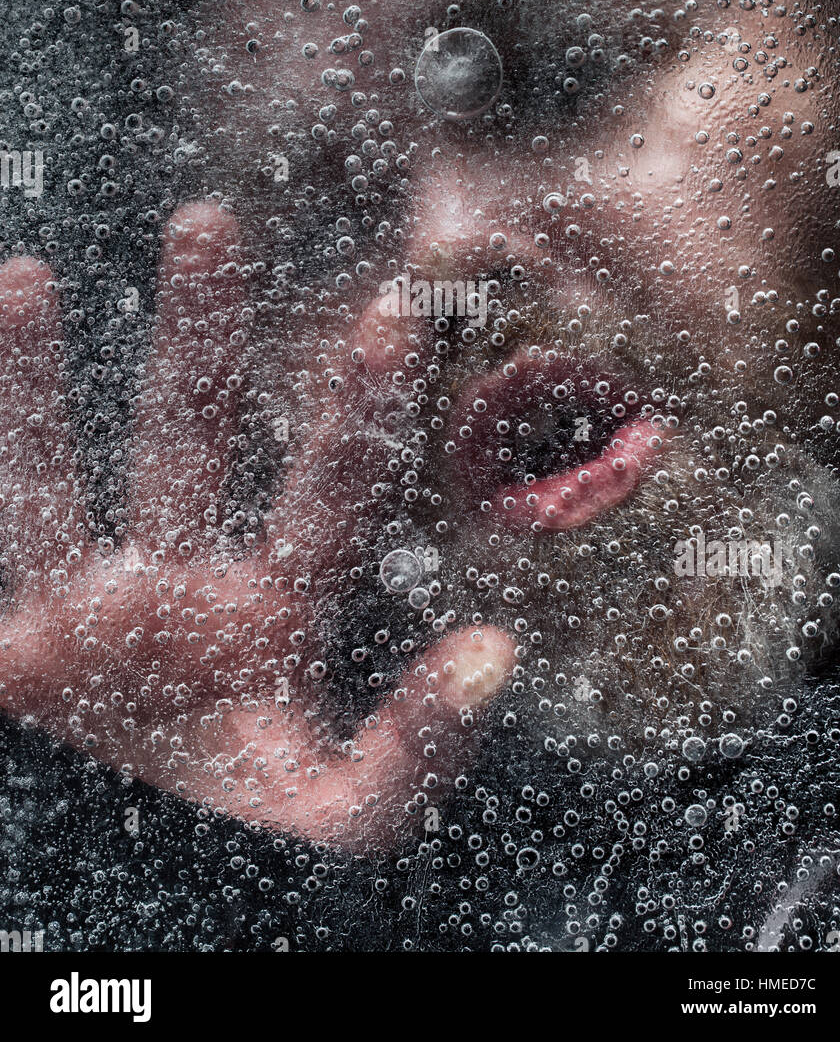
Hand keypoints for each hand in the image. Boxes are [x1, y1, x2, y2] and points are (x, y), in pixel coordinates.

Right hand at [0, 201, 512, 852]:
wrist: (116, 907)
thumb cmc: (239, 852)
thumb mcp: (338, 816)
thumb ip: (418, 749)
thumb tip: (501, 648)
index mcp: (268, 618)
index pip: (326, 488)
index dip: (360, 403)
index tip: (394, 306)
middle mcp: (177, 590)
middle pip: (190, 436)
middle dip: (201, 332)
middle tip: (211, 221)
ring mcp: (79, 609)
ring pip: (54, 470)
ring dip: (34, 379)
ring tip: (23, 277)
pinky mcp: (5, 644)